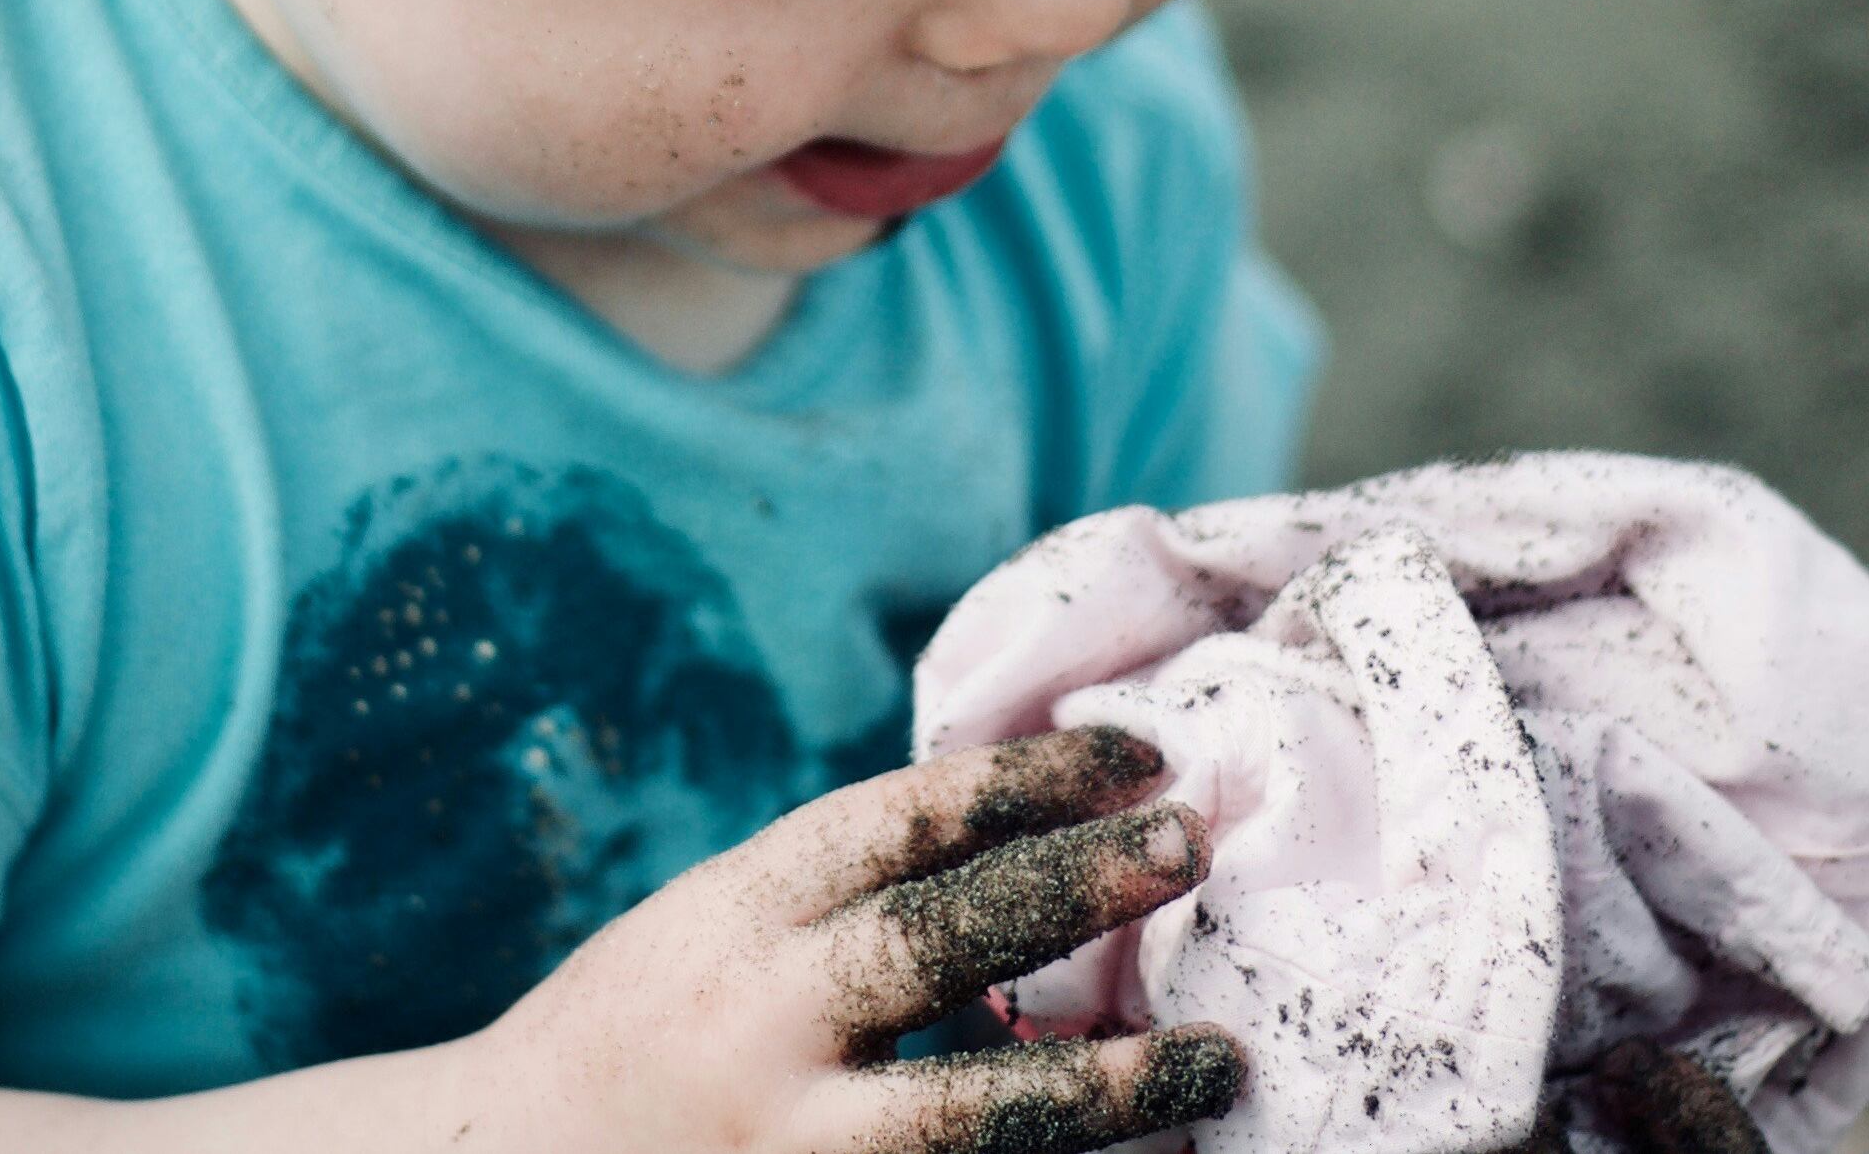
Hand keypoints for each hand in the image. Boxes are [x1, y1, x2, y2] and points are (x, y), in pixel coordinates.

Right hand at [452, 724, 1246, 1153]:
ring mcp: (782, 1147)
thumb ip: (844, 896)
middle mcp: (757, 1027)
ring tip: (1224, 1060)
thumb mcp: (717, 928)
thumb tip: (1047, 832)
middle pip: (935, 945)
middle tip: (1192, 844)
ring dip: (1104, 1088)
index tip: (1141, 754)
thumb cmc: (644, 1032)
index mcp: (736, 918)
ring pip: (964, 1116)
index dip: (1025, 780)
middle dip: (1072, 891)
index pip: (894, 824)